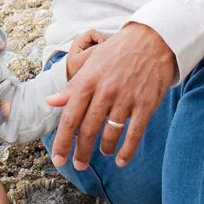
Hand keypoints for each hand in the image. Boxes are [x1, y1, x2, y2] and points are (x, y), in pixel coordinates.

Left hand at [48, 20, 175, 169]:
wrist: (153, 39)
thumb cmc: (118, 52)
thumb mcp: (91, 64)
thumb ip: (72, 87)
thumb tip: (50, 101)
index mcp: (87, 81)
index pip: (70, 118)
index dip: (62, 142)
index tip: (58, 159)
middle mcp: (105, 91)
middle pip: (88, 130)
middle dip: (81, 152)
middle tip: (78, 165)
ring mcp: (126, 98)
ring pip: (110, 133)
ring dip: (104, 149)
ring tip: (103, 153)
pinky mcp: (146, 103)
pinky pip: (134, 134)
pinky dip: (127, 151)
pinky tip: (121, 160)